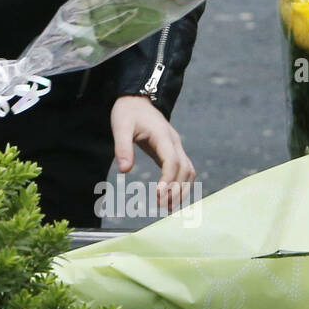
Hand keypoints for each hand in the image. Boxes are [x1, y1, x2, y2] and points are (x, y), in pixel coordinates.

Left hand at [110, 95, 196, 212]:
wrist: (136, 100)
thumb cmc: (127, 113)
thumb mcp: (120, 127)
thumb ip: (122, 147)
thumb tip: (124, 170)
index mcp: (162, 135)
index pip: (172, 160)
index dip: (168, 179)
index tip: (159, 195)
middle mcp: (174, 142)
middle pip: (184, 169)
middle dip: (176, 189)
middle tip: (161, 206)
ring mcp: (176, 146)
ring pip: (188, 170)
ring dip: (182, 189)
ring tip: (168, 207)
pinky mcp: (173, 150)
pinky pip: (184, 169)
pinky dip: (182, 184)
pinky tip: (171, 197)